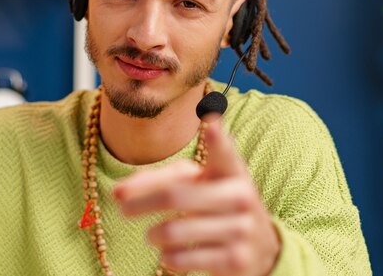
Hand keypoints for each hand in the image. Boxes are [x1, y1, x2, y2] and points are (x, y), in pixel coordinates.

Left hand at [113, 120, 280, 275]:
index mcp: (232, 171)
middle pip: (175, 196)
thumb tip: (120, 191)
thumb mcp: (203, 184)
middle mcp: (240, 196)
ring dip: (153, 234)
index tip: (210, 123)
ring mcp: (241, 228)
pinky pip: (183, 258)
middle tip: (122, 207)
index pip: (224, 153)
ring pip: (174, 231)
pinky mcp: (235, 260)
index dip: (217, 139)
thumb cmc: (219, 205)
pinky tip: (169, 255)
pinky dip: (167, 258)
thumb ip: (165, 179)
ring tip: (151, 235)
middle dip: (141, 202)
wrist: (262, 248)